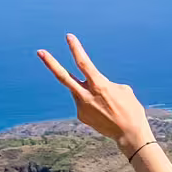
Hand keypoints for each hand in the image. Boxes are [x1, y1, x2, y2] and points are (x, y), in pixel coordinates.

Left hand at [37, 34, 153, 158]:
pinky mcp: (81, 115)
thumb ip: (105, 84)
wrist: (129, 134)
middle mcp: (86, 95)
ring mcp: (81, 106)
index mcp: (99, 85)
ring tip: (107, 103)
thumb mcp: (124, 91)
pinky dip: (94, 103)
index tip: (69, 37)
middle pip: (63, 77)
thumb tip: (93, 87)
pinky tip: (106, 113)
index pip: (83, 63)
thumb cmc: (131, 109)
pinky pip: (84, 103)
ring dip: (88, 90)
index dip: (76, 49)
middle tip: (40, 52)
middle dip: (51, 63)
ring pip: (78, 90)